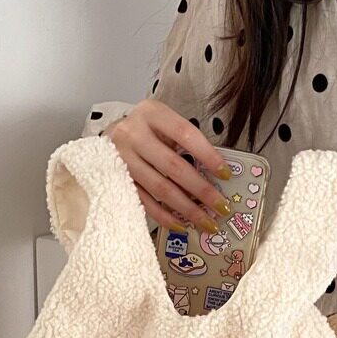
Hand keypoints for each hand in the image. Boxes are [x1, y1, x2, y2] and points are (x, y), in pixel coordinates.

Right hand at [104, 99, 231, 232]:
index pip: (186, 134)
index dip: (208, 155)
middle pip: (173, 166)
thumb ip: (185, 142)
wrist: (110, 135)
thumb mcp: (164, 123)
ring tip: (206, 221)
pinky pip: (144, 202)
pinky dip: (164, 215)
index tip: (226, 174)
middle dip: (202, 190)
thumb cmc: (145, 129)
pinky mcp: (116, 180)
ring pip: (160, 188)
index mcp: (151, 113)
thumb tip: (216, 175)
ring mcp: (122, 158)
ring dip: (186, 208)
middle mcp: (133, 134)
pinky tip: (181, 224)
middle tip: (221, 207)